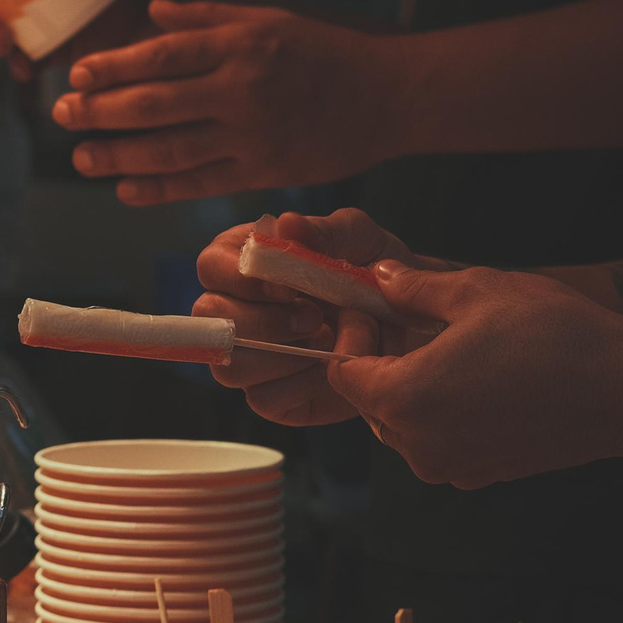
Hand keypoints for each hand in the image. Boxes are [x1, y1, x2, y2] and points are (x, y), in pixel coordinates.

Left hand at [55, 0, 397, 203]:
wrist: (387, 95)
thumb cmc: (322, 52)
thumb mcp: (266, 19)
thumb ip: (206, 18)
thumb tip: (152, 13)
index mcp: (239, 45)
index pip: (161, 57)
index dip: (113, 67)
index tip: (77, 75)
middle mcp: (241, 89)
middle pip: (155, 104)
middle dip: (101, 112)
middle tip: (62, 116)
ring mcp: (252, 135)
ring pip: (171, 149)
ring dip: (119, 156)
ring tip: (81, 159)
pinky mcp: (264, 171)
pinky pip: (201, 183)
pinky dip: (159, 188)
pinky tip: (126, 189)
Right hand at [192, 209, 426, 425]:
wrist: (412, 328)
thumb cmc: (376, 276)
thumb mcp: (362, 243)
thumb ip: (327, 232)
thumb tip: (287, 223)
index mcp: (246, 264)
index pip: (210, 266)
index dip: (239, 277)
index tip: (287, 286)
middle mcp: (237, 310)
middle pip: (209, 319)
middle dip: (261, 321)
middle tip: (313, 318)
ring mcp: (251, 357)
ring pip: (229, 365)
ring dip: (280, 356)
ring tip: (325, 344)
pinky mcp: (272, 396)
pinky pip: (263, 398)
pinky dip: (301, 385)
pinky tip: (329, 369)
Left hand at [326, 263, 622, 487]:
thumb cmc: (554, 333)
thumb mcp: (477, 291)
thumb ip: (414, 287)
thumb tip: (379, 275)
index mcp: (405, 398)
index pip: (342, 371)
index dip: (353, 335)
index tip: (378, 308)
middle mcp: (418, 445)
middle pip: (368, 400)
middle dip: (378, 361)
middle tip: (408, 321)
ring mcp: (449, 467)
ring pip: (401, 424)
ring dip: (410, 387)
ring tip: (444, 346)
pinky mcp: (480, 476)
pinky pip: (436, 442)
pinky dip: (441, 413)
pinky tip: (476, 378)